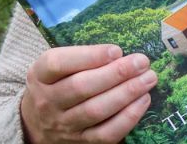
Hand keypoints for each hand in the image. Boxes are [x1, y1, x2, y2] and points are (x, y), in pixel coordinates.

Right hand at [19, 45, 157, 143]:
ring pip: (96, 110)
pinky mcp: (80, 142)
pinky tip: (144, 100)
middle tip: (142, 62)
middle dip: (117, 73)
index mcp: (39, 76)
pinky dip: (128, 117)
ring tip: (148, 78)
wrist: (38, 124)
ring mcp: (63, 124)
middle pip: (81, 87)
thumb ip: (83, 58)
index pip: (58, 63)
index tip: (116, 50)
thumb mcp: (58, 67)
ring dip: (127, 93)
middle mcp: (47, 102)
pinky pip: (107, 133)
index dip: (89, 56)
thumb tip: (120, 54)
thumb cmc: (58, 85)